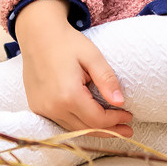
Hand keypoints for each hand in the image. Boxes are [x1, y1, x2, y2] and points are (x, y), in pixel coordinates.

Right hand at [14, 0, 134, 136]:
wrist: (38, 35)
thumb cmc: (67, 43)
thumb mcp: (92, 57)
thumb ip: (107, 80)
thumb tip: (120, 102)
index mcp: (68, 95)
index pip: (97, 119)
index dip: (115, 121)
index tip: (129, 116)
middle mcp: (52, 107)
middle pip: (85, 129)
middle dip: (108, 130)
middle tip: (127, 129)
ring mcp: (42, 109)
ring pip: (73, 129)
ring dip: (93, 130)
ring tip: (112, 127)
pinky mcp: (36, 107)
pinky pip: (61, 122)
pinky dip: (77, 124)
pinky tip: (90, 121)